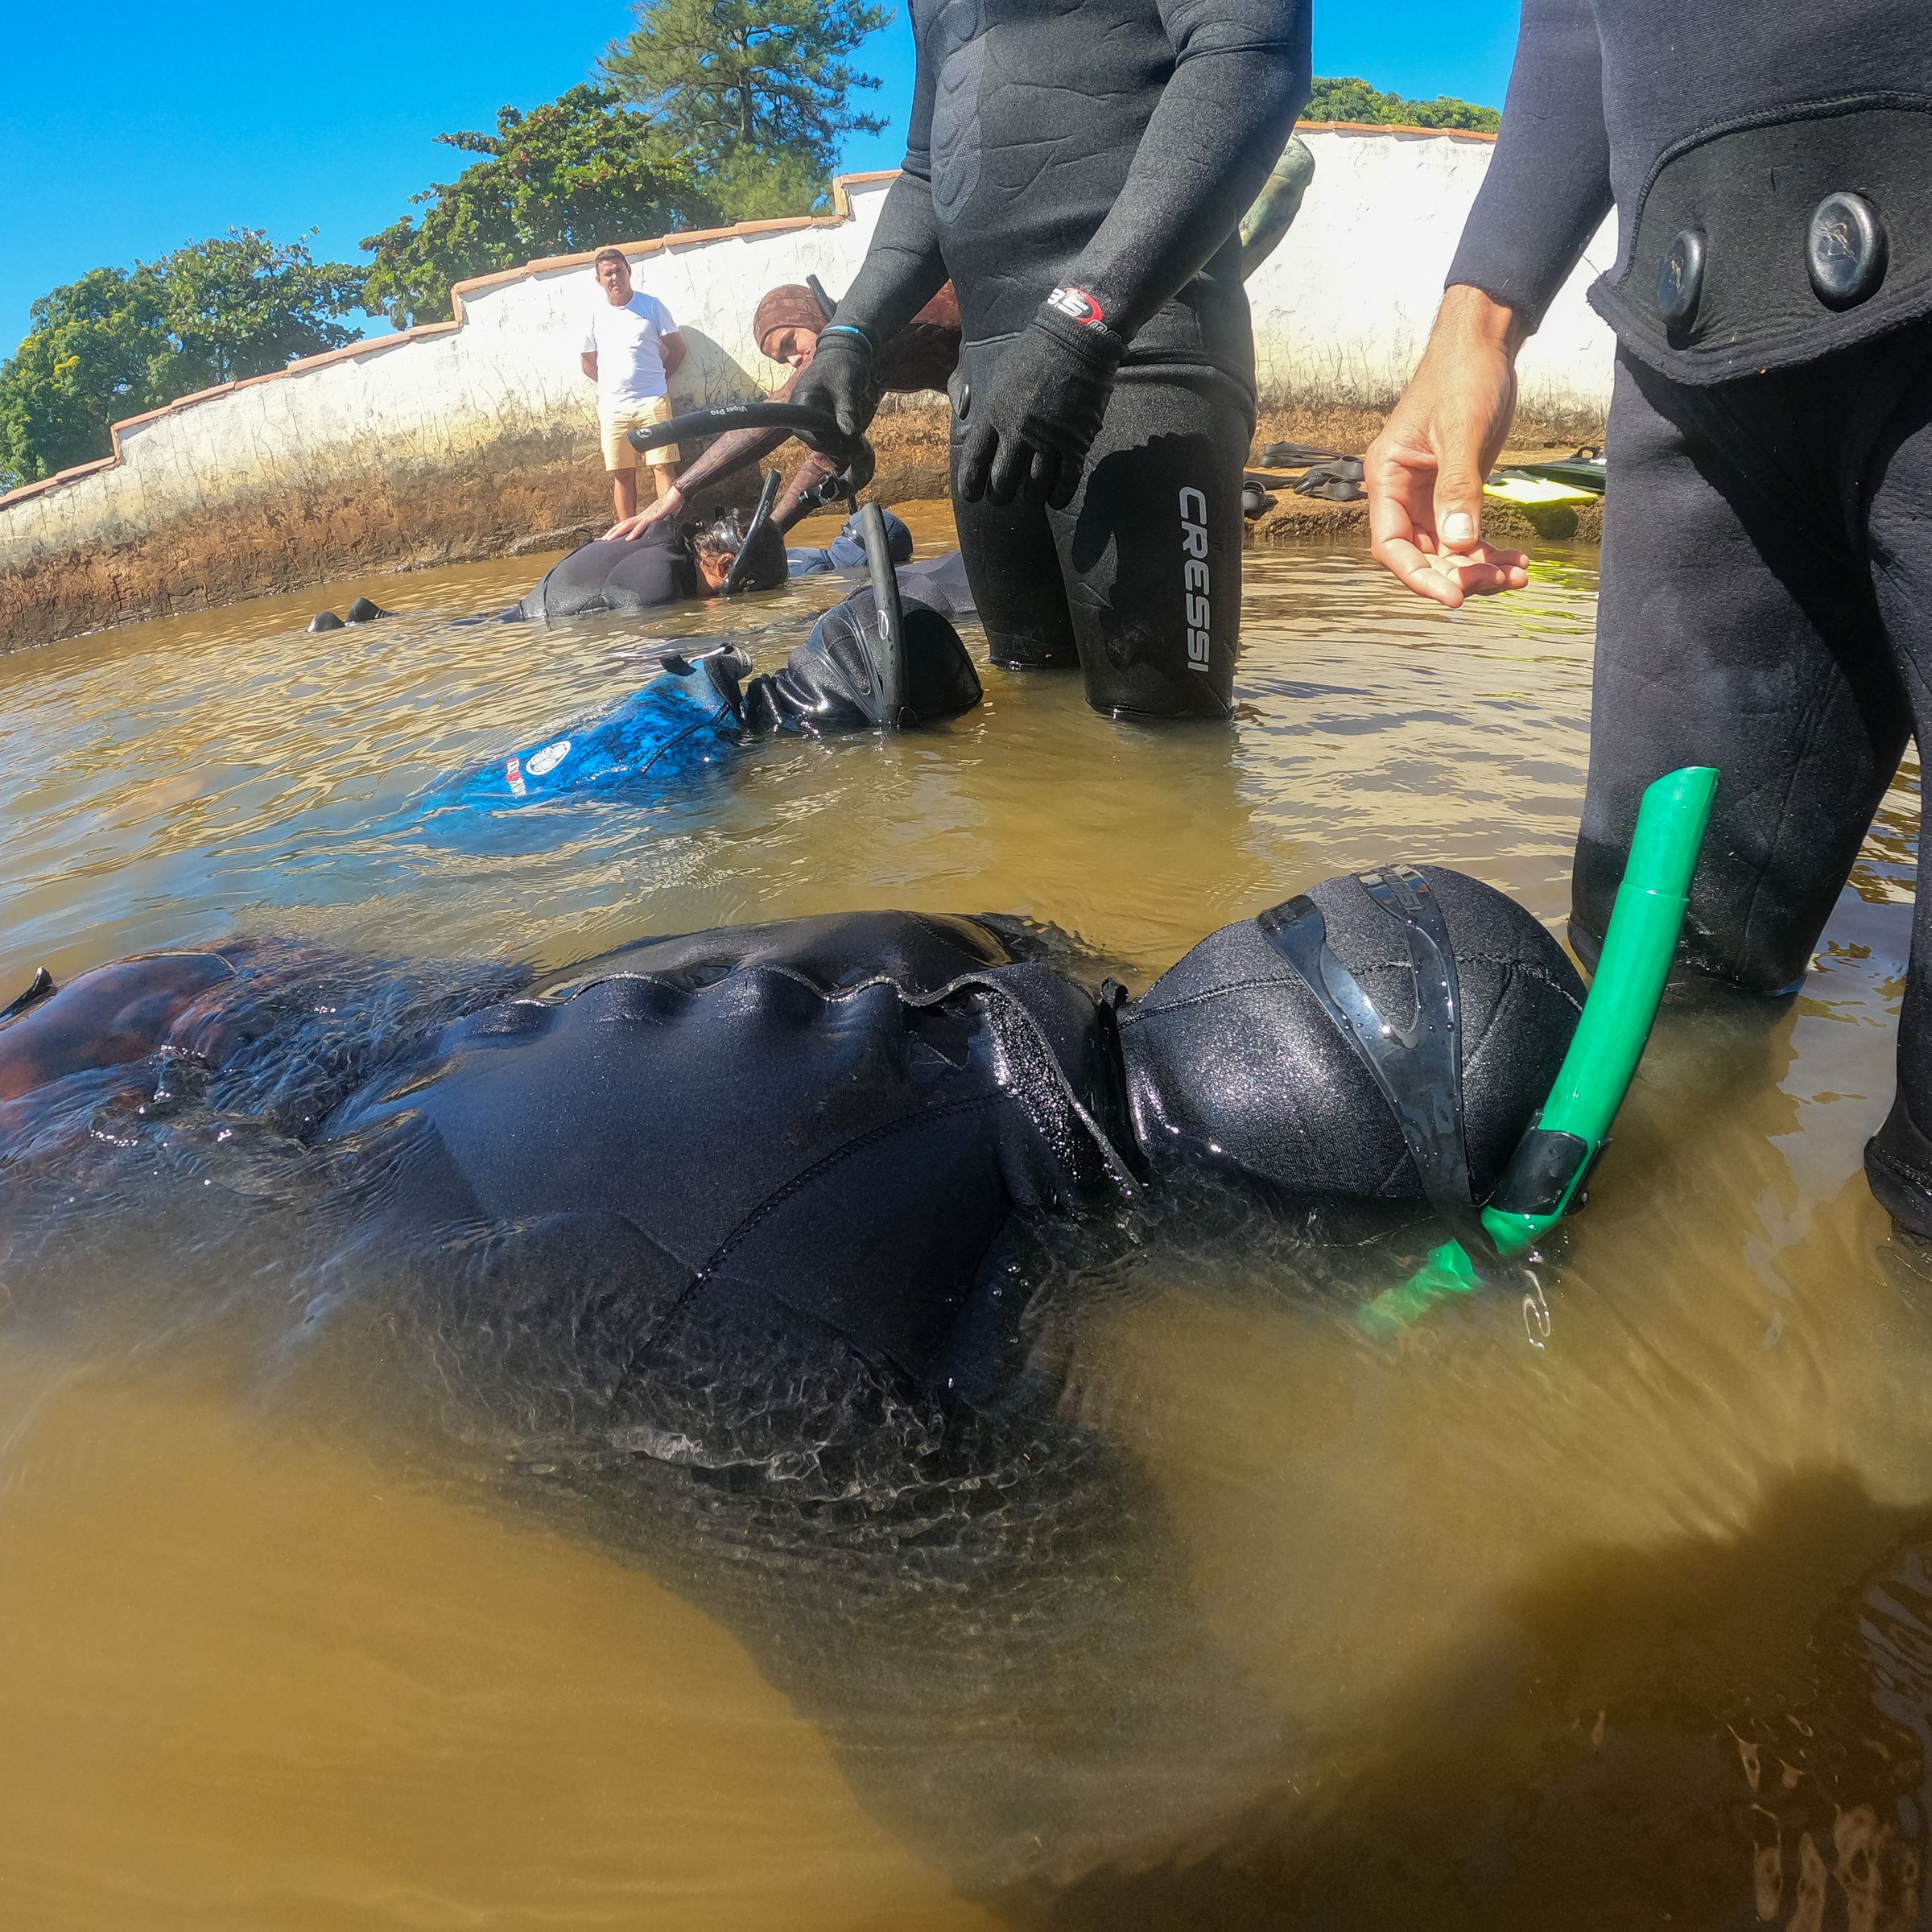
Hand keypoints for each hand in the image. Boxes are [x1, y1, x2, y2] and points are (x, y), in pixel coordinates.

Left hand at [603, 485, 681, 541]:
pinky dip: (634, 532)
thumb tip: (650, 534)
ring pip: (628, 525)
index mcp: (642, 517)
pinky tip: (628, 539)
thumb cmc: (669, 507)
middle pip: (623, 525)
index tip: (609, 539)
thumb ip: (654, 526)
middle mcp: (641, 516)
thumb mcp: (660, 519)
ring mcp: (646, 516)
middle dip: (612, 532)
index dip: (616, 531)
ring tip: (609, 539)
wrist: (676, 496)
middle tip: (602, 541)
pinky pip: (641, 525)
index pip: (626, 525)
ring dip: (618, 532)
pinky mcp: (652, 517)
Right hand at [790, 326, 879, 441]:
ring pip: (824, 436)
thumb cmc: (844, 362)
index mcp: (802, 400)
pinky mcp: (825, 413)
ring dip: (840, 443)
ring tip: (858, 445)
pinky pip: (831, 430)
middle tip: (856, 448)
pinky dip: (842, 435)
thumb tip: (849, 433)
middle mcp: (804, 409)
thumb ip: (847, 408)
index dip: (822, 442)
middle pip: (814, 437)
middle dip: (834, 445)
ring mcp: (814, 411)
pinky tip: (856, 438)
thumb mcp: (846, 385)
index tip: (842, 446)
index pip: (804, 432)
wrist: (848, 348)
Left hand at [956, 307, 1119, 509]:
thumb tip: (964, 414)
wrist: (1075, 341)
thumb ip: (982, 401)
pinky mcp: (1075, 441)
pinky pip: (1066, 479)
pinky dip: (1059, 495)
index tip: (972, 495)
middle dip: (1001, 494)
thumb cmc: (1033, 354)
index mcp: (995, 413)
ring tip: (1030, 498)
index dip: (971, 482)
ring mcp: (1048, 438)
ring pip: (1035, 484)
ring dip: (1031, 496)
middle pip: (1003, 479)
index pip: (976, 458)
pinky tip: (1054, 500)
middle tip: (1003, 496)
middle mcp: (1018, 430)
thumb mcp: (997, 374)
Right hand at [1366, 285, 1531, 608]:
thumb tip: (1460, 545)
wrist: (1483, 342)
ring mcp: (1428, 495)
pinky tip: (1517, 561)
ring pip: (1447, 551)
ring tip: (1519, 575)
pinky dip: (1489, 551)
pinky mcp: (1455, 491)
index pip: (1392, 544)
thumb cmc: (1462, 375)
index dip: (1419, 576)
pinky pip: (1467, 534)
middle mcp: (1402, 493)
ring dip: (1480, 569)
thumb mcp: (1461, 431)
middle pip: (1422, 555)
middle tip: (1499, 581)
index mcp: (1387, 477)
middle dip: (1459, 575)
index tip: (1454, 596)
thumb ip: (1458, 489)